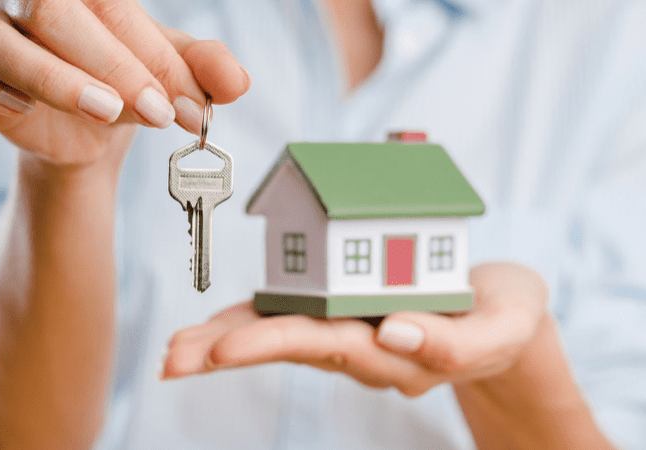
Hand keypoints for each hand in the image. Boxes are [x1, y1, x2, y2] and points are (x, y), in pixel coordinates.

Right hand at [0, 0, 249, 168]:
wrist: (91, 129)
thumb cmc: (127, 86)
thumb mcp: (170, 78)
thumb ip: (205, 73)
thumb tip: (239, 81)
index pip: (116, 9)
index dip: (155, 59)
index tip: (192, 107)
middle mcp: (35, 2)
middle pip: (58, 14)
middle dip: (116, 68)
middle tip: (160, 113)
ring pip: (6, 44)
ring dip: (59, 82)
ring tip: (107, 111)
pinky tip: (18, 105)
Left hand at [159, 263, 547, 396]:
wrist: (504, 315)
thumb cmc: (506, 317)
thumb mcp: (503, 328)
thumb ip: (457, 343)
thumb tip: (397, 332)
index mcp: (396, 349)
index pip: (327, 346)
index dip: (273, 343)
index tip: (221, 352)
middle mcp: (364, 346)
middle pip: (289, 347)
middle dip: (228, 352)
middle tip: (171, 360)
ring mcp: (352, 333)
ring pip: (282, 336)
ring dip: (226, 341)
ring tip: (173, 352)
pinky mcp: (347, 313)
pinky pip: (295, 317)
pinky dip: (253, 321)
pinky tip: (216, 330)